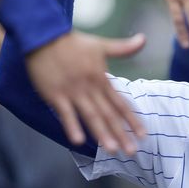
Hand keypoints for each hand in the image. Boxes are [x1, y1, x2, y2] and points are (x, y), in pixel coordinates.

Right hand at [24, 31, 145, 153]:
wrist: (44, 35)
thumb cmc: (73, 42)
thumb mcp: (101, 45)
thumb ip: (123, 48)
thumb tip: (143, 39)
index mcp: (102, 79)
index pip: (121, 104)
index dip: (133, 120)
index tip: (144, 136)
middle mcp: (91, 88)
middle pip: (109, 115)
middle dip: (121, 134)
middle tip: (132, 152)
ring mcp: (73, 92)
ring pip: (91, 116)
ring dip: (102, 133)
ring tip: (112, 150)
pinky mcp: (55, 94)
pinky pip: (65, 113)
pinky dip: (72, 126)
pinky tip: (78, 141)